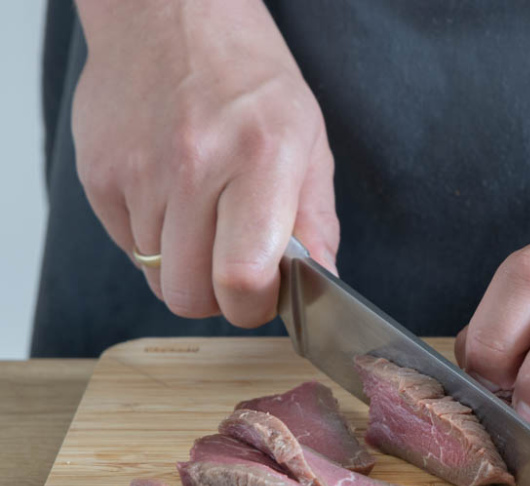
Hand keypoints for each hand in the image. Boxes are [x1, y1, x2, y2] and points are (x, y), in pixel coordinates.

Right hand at [72, 0, 337, 325]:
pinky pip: (127, 246)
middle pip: (190, 293)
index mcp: (260, 159)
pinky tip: (172, 198)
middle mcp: (194, 166)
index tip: (264, 296)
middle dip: (218, 297)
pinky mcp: (99, 175)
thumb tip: (323, 283)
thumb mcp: (308, 141)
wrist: (172, 16)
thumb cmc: (249, 79)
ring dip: (184, 266)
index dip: (254, 305)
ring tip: (204, 217)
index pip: (242, 276)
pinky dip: (152, 239)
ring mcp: (139, 171)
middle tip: (235, 267)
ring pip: (156, 276)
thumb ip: (316, 221)